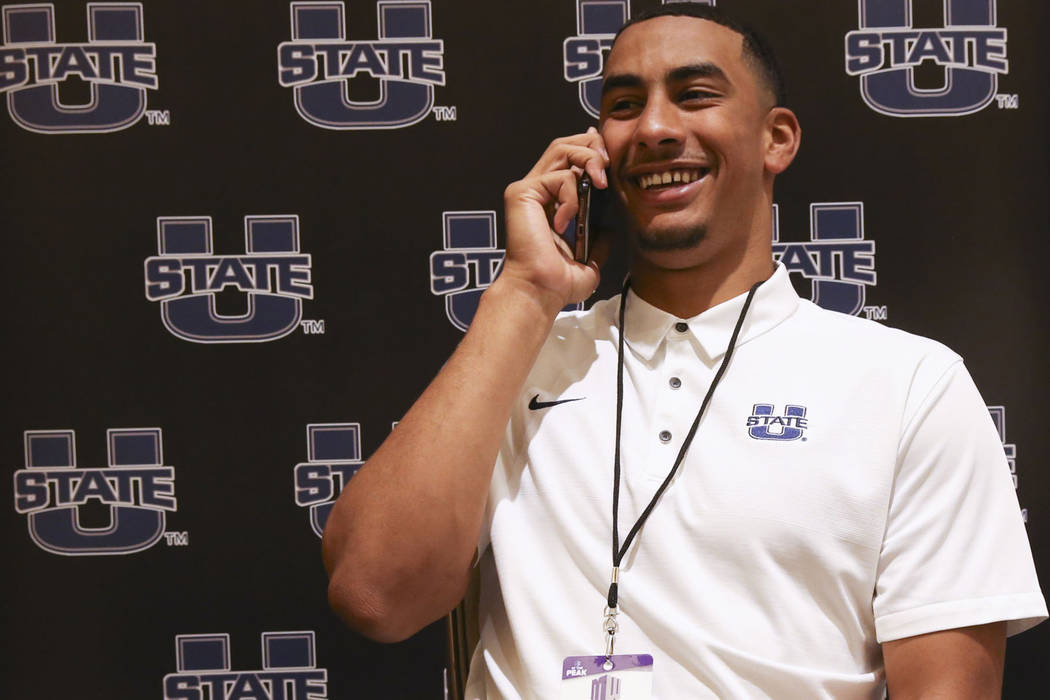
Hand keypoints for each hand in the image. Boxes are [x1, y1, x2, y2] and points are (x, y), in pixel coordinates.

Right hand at [499, 127, 610, 311]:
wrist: (540, 291)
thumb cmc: (557, 283)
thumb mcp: (588, 261)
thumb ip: (599, 240)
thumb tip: (609, 229)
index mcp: (549, 202)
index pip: (568, 160)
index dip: (590, 150)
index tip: (608, 158)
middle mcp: (536, 191)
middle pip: (564, 144)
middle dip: (592, 147)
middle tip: (608, 167)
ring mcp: (527, 190)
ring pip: (561, 148)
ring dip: (588, 160)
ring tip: (600, 183)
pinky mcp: (522, 193)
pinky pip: (560, 177)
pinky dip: (573, 197)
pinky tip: (565, 223)